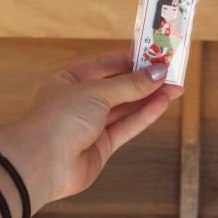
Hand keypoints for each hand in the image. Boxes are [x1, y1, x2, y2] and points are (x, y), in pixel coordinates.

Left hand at [0, 49, 182, 211]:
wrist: (42, 163)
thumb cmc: (59, 119)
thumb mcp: (97, 92)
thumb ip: (130, 84)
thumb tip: (157, 72)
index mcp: (66, 81)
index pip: (103, 65)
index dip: (129, 59)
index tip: (153, 53)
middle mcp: (77, 102)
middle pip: (116, 87)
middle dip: (143, 80)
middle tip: (171, 71)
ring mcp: (88, 126)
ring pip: (124, 108)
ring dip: (149, 97)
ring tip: (175, 87)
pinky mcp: (99, 147)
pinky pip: (125, 127)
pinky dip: (144, 116)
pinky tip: (162, 104)